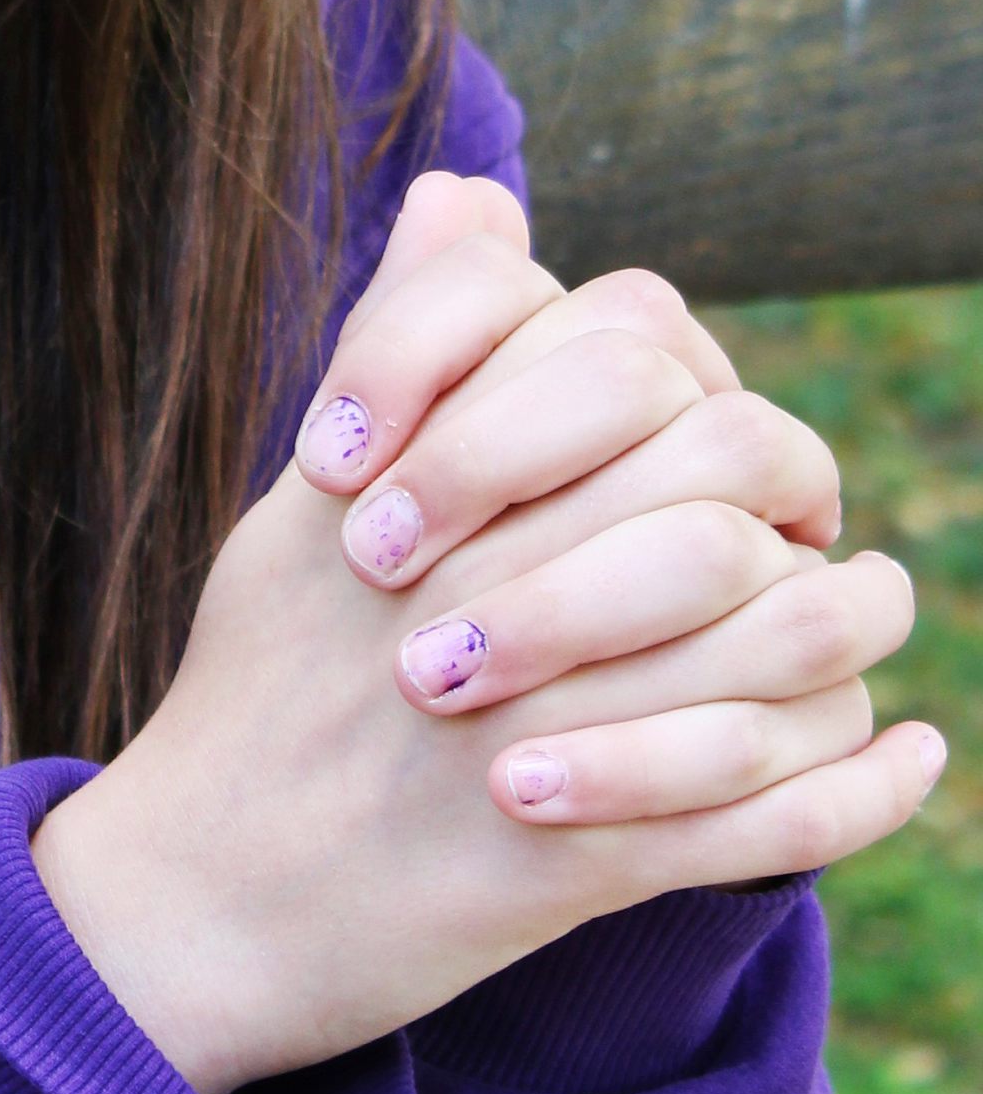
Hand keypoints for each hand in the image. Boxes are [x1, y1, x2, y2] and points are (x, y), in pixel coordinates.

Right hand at [31, 174, 942, 1093]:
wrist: (191, 901)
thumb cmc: (250, 697)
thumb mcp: (291, 508)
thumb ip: (390, 353)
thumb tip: (469, 192)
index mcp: (427, 493)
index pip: (626, 344)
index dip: (675, 371)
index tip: (665, 418)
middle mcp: (499, 592)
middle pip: (732, 461)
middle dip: (789, 475)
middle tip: (780, 517)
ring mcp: (542, 728)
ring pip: (790, 634)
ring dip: (850, 615)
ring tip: (852, 607)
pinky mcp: (575, 869)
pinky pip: (779, 818)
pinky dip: (865, 787)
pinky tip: (902, 750)